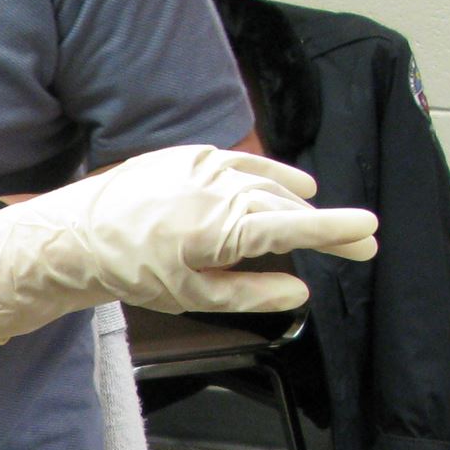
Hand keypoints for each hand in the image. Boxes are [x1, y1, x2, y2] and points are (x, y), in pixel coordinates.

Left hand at [0, 146, 377, 342]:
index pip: (294, 229)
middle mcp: (219, 189)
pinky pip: (246, 163)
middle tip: (360, 246)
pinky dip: (273, 176)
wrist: (78, 234)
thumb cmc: (133, 270)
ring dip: (299, 205)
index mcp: (221, 229)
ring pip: (270, 185)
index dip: (337, 232)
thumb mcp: (193, 296)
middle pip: (289, 208)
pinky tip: (294, 188)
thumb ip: (252, 294)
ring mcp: (206, 166)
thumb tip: (301, 292)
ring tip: (321, 226)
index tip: (370, 234)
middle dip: (326, 227)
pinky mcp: (193, 153)